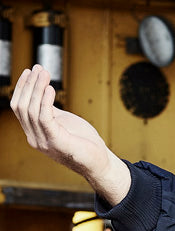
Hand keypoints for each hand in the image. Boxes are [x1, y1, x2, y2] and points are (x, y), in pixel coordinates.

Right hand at [11, 65, 130, 204]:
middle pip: (22, 107)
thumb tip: (42, 89)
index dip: (22, 87)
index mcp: (34, 132)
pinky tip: (50, 89)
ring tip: (45, 74)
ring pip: (31, 110)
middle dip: (29, 85)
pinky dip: (45, 101)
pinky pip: (45, 118)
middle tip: (39, 68)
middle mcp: (34, 138)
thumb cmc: (83, 142)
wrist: (98, 162)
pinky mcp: (56, 142)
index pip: (19, 107)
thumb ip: (50, 109)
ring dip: (37, 89)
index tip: (30, 71)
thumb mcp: (62, 121)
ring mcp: (43, 141)